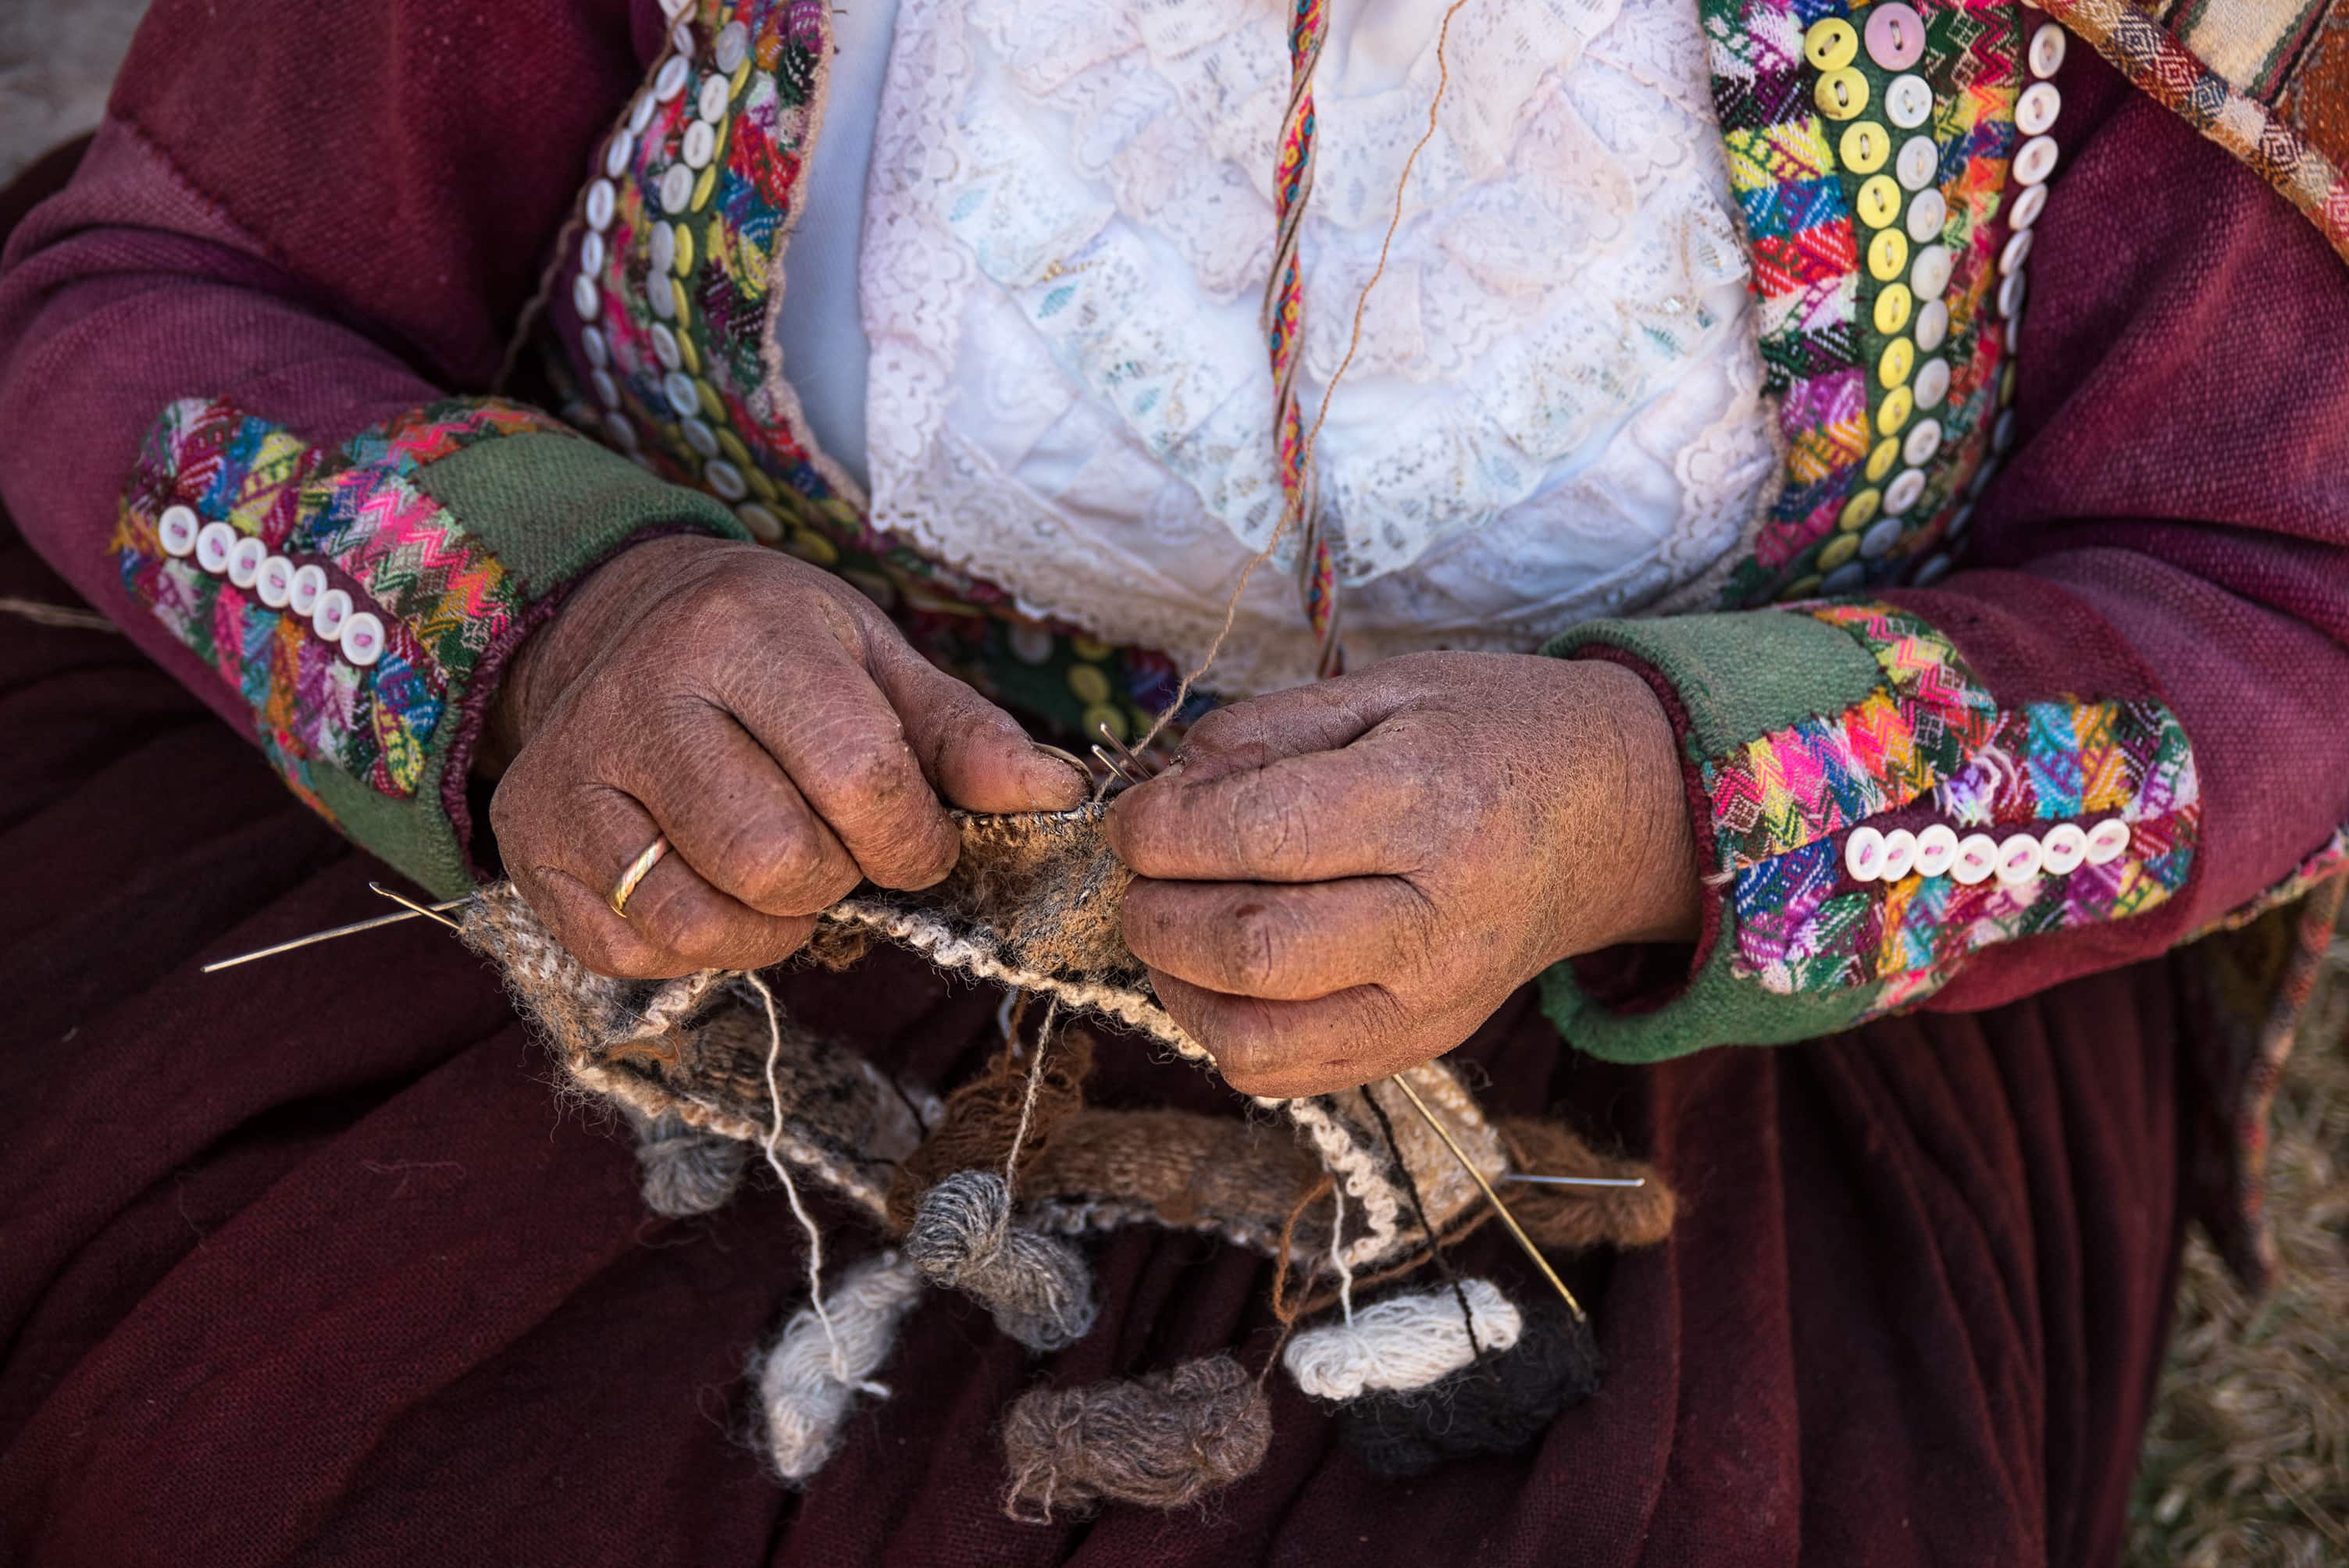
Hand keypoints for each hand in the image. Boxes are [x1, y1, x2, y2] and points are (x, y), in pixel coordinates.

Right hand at [483, 535, 1084, 976]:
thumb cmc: (772, 652)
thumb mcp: (874, 661)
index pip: (859, 778)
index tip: (916, 840)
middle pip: (777, 862)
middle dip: (836, 881)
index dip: (911, 840)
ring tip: (777, 871)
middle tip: (834, 848)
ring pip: (700, 920)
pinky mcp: (532, 842)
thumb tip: (1054, 794)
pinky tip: (711, 886)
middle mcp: (642, 695)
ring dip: (768, 925)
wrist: (617, 623)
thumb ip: (962, 735)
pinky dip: (696, 946)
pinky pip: (633, 950)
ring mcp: (572, 774)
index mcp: (745, 634)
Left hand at [1104, 652, 1697, 1097]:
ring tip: (1170, 927)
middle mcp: (1439, 917)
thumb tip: (1169, 785)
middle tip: (1142, 874)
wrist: (1615, 815)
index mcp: (1430, 801)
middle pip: (1252, 949)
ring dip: (1177, 985)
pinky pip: (1290, 1074)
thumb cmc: (1494, 734)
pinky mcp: (1424, 1044)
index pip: (1260, 835)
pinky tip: (1217, 978)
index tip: (1134, 816)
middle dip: (1155, 913)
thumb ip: (1271, 729)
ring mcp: (1435, 998)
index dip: (1162, 829)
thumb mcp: (1392, 688)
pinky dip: (1223, 1035)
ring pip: (1259, 1035)